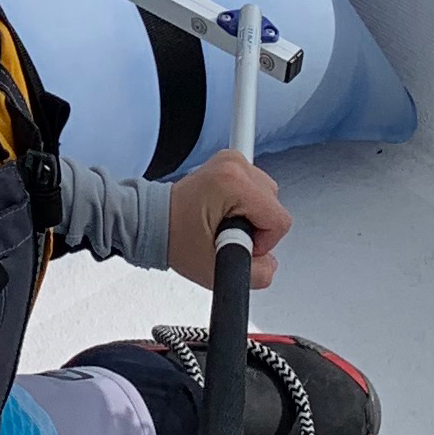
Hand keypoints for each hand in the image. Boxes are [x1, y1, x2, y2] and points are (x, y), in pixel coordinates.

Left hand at [166, 148, 288, 293]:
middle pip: (274, 207)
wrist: (154, 221)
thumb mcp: (215, 269)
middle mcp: (234, 165)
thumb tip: (270, 264)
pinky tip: (224, 213)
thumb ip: (255, 273)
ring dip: (251, 216)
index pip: (279, 220)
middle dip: (256, 227)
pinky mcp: (230, 164)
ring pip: (268, 198)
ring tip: (222, 222)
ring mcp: (232, 161)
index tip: (235, 241)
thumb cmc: (175, 238)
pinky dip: (245, 205)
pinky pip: (256, 189)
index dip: (262, 242)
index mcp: (233, 183)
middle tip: (225, 233)